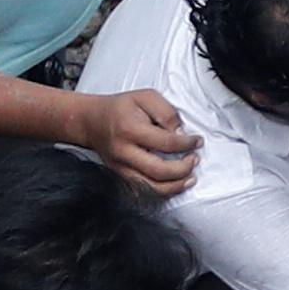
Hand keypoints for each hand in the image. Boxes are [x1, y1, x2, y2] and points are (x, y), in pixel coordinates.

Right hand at [83, 89, 199, 195]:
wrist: (91, 121)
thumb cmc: (120, 108)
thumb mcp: (145, 97)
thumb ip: (166, 112)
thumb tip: (181, 132)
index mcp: (130, 129)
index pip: (166, 143)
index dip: (188, 144)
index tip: (197, 141)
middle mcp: (124, 152)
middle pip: (160, 171)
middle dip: (184, 168)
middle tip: (194, 159)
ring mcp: (121, 168)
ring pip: (153, 188)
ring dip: (176, 186)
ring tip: (190, 177)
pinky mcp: (120, 177)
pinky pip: (144, 193)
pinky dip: (163, 192)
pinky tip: (174, 184)